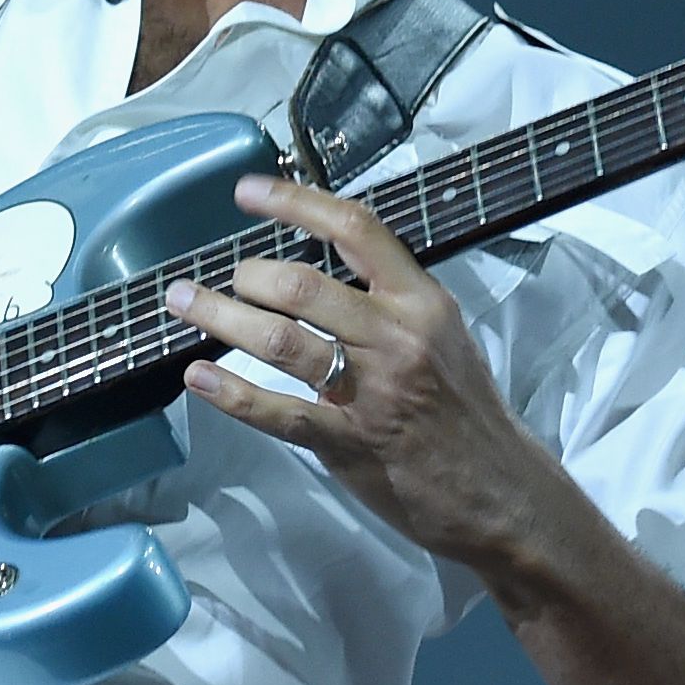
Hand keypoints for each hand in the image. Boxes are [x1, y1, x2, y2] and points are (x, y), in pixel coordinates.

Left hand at [164, 173, 565, 560]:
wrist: (502, 492)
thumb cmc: (465, 410)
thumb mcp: (443, 335)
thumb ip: (388, 302)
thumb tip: (321, 270)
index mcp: (421, 301)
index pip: (355, 229)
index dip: (294, 203)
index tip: (246, 192)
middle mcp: (396, 337)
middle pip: (302, 286)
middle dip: (245, 276)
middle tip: (214, 278)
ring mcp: (371, 392)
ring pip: (280, 341)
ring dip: (220, 318)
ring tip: (183, 304)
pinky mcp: (349, 443)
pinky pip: (278, 411)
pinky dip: (230, 393)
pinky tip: (197, 378)